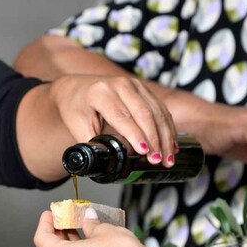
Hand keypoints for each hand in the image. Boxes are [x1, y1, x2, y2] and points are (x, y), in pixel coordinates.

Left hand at [33, 210, 161, 246]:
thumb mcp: (102, 229)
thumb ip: (89, 223)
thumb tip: (87, 218)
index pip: (42, 240)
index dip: (44, 224)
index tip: (50, 214)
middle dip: (60, 232)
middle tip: (66, 217)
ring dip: (71, 242)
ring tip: (79, 226)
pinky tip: (90, 241)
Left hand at [48, 75, 177, 165]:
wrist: (75, 88)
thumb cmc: (75, 108)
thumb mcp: (77, 127)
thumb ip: (93, 144)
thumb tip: (112, 162)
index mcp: (100, 92)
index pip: (121, 116)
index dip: (134, 135)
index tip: (144, 152)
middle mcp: (119, 84)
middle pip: (143, 113)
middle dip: (154, 139)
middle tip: (158, 161)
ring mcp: (134, 84)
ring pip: (156, 111)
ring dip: (165, 136)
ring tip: (168, 159)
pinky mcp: (143, 89)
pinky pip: (160, 109)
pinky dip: (168, 128)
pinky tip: (171, 145)